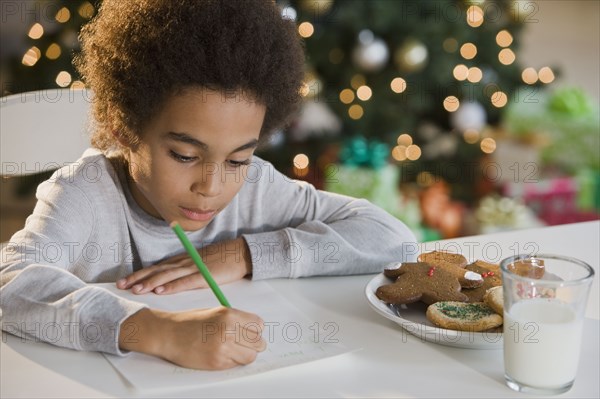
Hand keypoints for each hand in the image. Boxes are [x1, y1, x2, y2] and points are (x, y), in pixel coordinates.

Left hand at [116, 237, 251, 294]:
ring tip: (136, 290)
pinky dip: (172, 286)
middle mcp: (184, 263)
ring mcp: (194, 268)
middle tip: (121, 286)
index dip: (139, 274)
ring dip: (150, 283)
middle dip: (138, 278)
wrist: (240, 253)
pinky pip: (185, 282)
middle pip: (157, 270)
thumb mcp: (199, 264)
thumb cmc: (221, 260)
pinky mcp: (204, 276)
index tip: (124, 281)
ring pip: (167, 276)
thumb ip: (185, 271)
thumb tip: (170, 282)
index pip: (156, 267)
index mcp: (182, 260)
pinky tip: (161, 291)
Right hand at [120, 307, 265, 369]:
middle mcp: (228, 331)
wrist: (168, 333)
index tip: (249, 331)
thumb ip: (236, 320)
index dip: (255, 329)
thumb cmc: (190, 322)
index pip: (258, 325)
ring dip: (245, 354)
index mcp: (229, 315)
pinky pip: (235, 364)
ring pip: (250, 356)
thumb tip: (253, 331)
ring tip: (233, 350)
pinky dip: (232, 361)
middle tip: (243, 343)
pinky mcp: (217, 362)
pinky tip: (221, 354)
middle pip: (258, 342)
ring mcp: (223, 348)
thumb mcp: (216, 312)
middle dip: (253, 343)